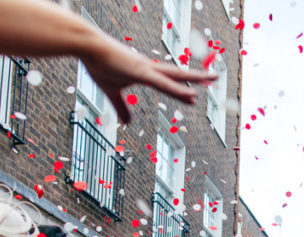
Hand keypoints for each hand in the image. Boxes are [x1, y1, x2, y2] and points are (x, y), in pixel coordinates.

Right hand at [81, 34, 216, 124]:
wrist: (88, 47)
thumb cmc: (98, 65)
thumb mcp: (111, 92)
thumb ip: (121, 107)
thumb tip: (127, 123)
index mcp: (145, 73)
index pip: (168, 81)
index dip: (181, 87)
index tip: (194, 94)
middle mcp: (150, 69)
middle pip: (178, 74)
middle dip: (196, 77)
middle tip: (215, 77)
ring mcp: (147, 69)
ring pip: (175, 76)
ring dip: (194, 78)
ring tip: (212, 79)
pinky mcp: (141, 71)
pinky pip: (163, 82)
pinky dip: (178, 88)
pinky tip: (191, 93)